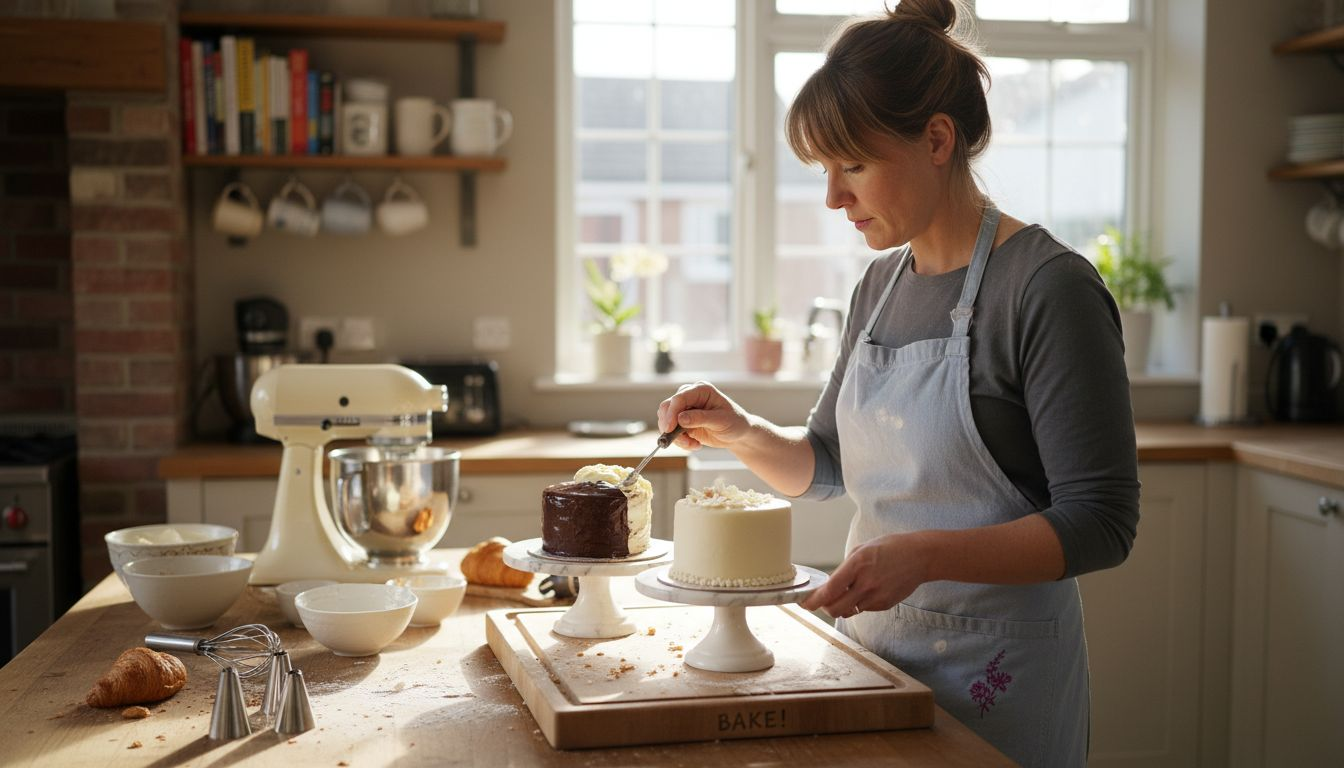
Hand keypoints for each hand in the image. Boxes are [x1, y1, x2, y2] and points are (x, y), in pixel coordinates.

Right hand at [656, 381, 750, 450]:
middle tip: (681, 441)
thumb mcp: (720, 421)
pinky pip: (671, 431)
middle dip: (669, 425)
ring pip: (666, 420)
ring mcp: (685, 409)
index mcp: (701, 390)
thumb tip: (680, 419)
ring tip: (692, 445)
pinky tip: (694, 444)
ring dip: (675, 436)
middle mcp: (690, 396)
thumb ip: (700, 418)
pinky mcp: (682, 422)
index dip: (671, 413)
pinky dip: (679, 440)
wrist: (738, 434)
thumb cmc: (734, 423)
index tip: (669, 429)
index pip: (679, 398)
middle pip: (667, 407)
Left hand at [800, 533, 931, 618]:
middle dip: (825, 607)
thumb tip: (829, 586)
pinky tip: (866, 590)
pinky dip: (858, 603)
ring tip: (846, 592)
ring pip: (848, 611)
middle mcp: (867, 583)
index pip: (830, 590)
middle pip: (835, 608)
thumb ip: (845, 569)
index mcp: (858, 564)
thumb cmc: (889, 548)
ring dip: (841, 606)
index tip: (805, 602)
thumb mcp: (862, 550)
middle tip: (822, 601)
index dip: (814, 600)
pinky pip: (863, 609)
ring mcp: (877, 596)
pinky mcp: (885, 604)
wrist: (920, 556)